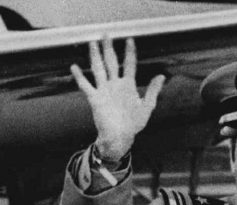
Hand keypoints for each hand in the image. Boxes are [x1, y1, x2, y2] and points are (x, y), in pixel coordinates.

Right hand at [70, 37, 164, 160]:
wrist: (120, 138)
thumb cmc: (133, 125)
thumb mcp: (146, 107)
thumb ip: (152, 91)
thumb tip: (162, 76)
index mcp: (128, 85)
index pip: (129, 64)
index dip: (130, 52)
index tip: (130, 39)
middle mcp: (115, 85)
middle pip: (111, 62)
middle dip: (109, 48)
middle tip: (106, 34)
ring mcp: (104, 90)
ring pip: (98, 69)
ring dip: (95, 56)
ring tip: (92, 43)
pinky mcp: (95, 99)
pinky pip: (86, 85)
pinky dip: (80, 77)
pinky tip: (74, 67)